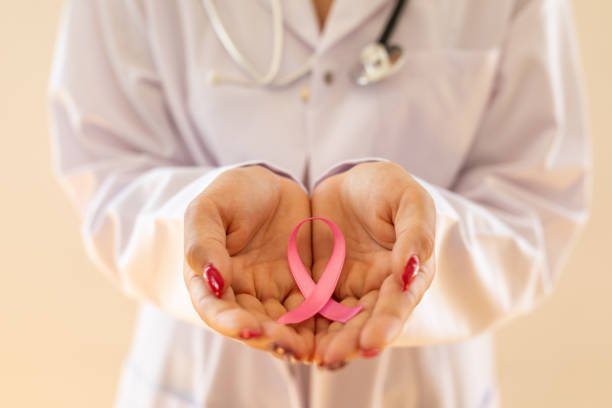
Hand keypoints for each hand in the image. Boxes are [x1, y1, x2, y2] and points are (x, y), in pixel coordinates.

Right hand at [184, 165, 313, 360]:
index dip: (228, 322)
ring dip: (292, 340)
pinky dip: (316, 328)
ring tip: (308, 350)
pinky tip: (329, 336)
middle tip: (286, 345)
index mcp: (209, 279)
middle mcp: (239, 294)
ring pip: (280, 326)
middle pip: (249, 325)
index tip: (247, 328)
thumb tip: (212, 280)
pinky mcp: (300, 291)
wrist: (271, 184)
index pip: (214, 308)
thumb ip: (203, 242)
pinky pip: (309, 313)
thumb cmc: (232, 194)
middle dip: (266, 338)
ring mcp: (270, 295)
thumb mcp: (209, 209)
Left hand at [311, 162, 435, 368]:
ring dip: (329, 340)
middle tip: (333, 356)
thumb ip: (414, 233)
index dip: (387, 321)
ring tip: (312, 356)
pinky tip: (291, 337)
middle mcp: (381, 288)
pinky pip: (313, 308)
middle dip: (352, 340)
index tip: (373, 340)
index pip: (399, 301)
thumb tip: (409, 271)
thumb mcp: (408, 200)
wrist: (351, 180)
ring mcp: (350, 289)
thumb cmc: (388, 188)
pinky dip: (305, 324)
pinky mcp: (322, 286)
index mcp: (409, 272)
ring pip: (340, 322)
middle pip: (368, 320)